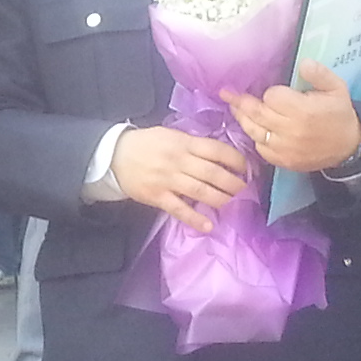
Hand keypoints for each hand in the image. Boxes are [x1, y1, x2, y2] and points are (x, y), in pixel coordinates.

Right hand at [108, 124, 248, 227]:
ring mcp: (168, 180)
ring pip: (200, 191)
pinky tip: (208, 225)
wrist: (114, 155)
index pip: (216, 150)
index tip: (246, 168)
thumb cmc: (146, 143)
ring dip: (221, 199)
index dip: (235, 160)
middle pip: (213, 173)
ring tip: (233, 203)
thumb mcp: (170, 134)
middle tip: (245, 190)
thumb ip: (192, 144)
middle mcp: (178, 160)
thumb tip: (219, 155)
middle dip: (233, 183)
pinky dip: (194, 218)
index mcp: (183, 143)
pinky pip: (179, 209)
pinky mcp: (158, 196)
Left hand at [222, 61, 360, 175]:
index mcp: (303, 110)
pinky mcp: (282, 161)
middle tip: (227, 93)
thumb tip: (303, 62)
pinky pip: (260, 148)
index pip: (272, 97)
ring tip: (234, 107)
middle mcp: (291, 130)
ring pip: (254, 131)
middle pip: (257, 114)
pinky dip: (254, 137)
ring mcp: (285, 148)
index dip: (272, 93)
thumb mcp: (337, 88)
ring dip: (242, 118)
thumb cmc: (339, 115)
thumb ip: (319, 74)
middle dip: (242, 102)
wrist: (348, 148)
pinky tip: (253, 128)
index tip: (277, 93)